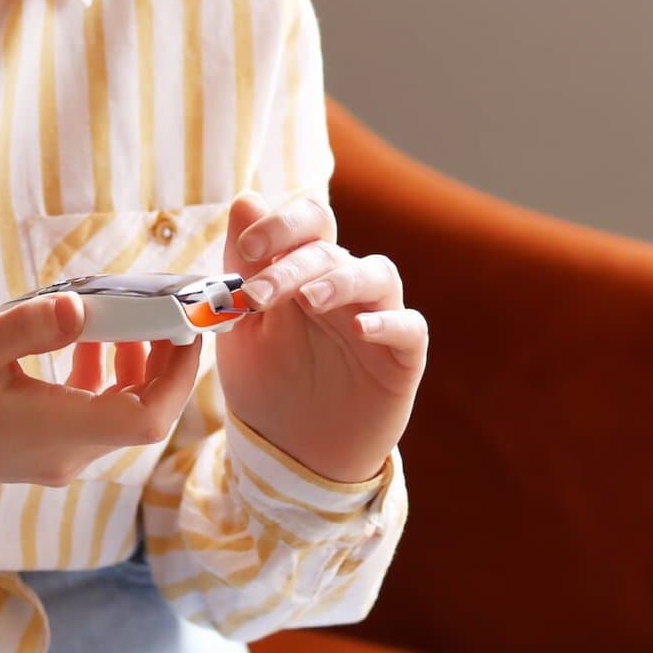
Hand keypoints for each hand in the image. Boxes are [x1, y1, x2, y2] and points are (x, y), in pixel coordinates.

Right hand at [0, 292, 201, 520]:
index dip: (178, 376)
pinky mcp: (39, 453)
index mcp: (57, 434)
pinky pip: (91, 418)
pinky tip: (82, 343)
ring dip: (133, 369)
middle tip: (163, 313)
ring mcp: (53, 459)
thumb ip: (31, 327)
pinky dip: (100, 380)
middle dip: (163, 364)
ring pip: (119, 417)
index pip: (148, 418)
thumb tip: (81, 308)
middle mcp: (65, 455)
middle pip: (142, 417)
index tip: (185, 329)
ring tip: (124, 319)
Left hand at [215, 189, 426, 485]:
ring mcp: (377, 318)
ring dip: (342, 279)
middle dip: (293, 263)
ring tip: (310, 299)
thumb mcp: (242, 329)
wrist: (293, 454)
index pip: (307, 222)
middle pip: (333, 249)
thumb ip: (244, 268)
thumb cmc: (269, 384)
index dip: (281, 223)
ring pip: (378, 274)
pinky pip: (409, 327)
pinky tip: (360, 331)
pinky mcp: (402, 357)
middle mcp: (345, 286)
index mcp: (305, 272)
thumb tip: (247, 199)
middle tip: (258, 295)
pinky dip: (388, 323)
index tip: (246, 246)